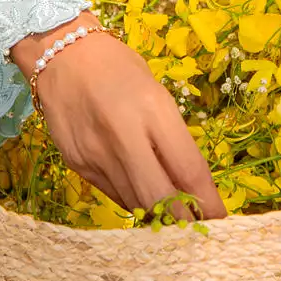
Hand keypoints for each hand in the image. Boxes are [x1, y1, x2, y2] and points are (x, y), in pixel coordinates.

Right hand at [10, 12, 226, 220]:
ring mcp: (97, 153)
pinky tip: (140, 192)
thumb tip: (190, 185)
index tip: (220, 219)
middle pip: (160, 199)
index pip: (189, 170)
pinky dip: (132, 199)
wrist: (59, 52)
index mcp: (154, 110)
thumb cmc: (118, 67)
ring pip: (135, 204)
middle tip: (197, 228)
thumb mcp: (156, 94)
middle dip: (183, 220)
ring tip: (173, 214)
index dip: (208, 202)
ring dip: (158, 214)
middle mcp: (124, 135)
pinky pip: (113, 194)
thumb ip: (172, 138)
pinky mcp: (77, 164)